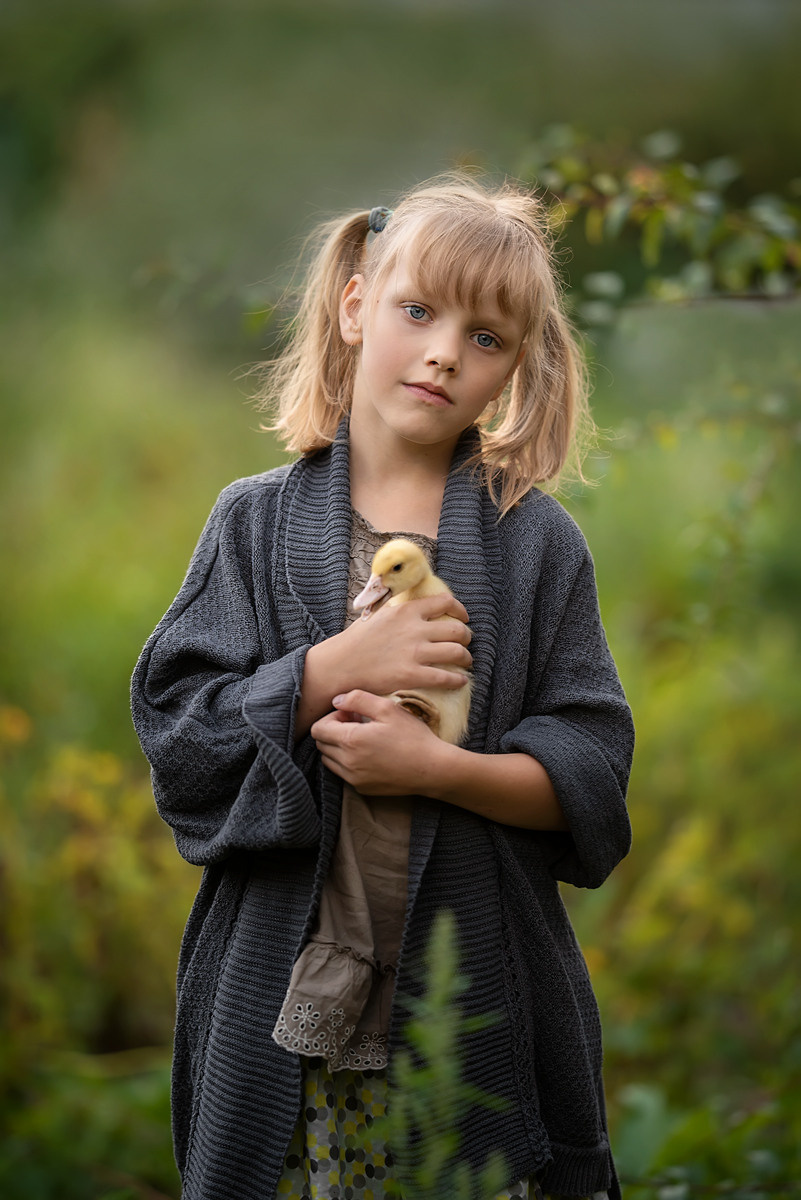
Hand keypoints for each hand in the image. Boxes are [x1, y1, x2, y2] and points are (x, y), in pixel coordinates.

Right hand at [295, 594, 471, 739]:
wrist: (340, 665)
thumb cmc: (357, 641)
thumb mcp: (378, 615)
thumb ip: (398, 610)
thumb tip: (413, 606)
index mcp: (406, 611)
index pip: (445, 602)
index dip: (460, 610)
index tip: (463, 618)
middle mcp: (414, 629)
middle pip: (457, 630)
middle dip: (466, 637)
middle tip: (465, 644)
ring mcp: (414, 652)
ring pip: (457, 653)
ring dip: (466, 658)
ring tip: (465, 662)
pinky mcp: (411, 675)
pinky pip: (446, 677)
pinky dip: (458, 680)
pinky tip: (460, 681)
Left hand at [311, 689, 449, 795]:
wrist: (432, 769)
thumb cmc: (412, 736)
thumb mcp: (387, 708)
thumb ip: (357, 699)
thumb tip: (336, 701)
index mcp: (351, 741)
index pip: (318, 729)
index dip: (331, 717)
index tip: (351, 714)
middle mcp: (347, 763)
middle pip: (321, 744)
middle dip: (333, 731)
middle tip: (357, 724)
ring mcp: (353, 778)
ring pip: (329, 760)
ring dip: (338, 747)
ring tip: (362, 739)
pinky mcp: (361, 788)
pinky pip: (343, 773)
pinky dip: (348, 762)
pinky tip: (370, 754)